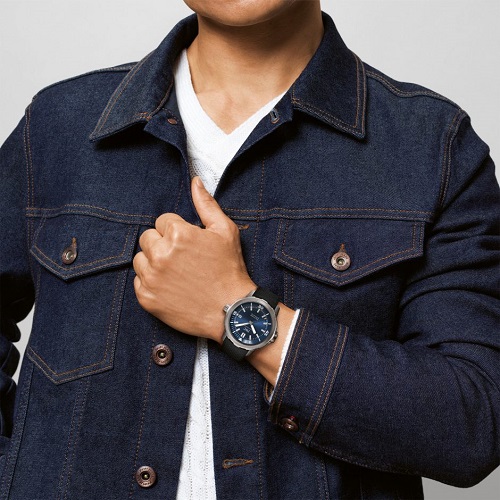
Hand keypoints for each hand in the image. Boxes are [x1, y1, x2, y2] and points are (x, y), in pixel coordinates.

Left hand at [132, 177, 254, 341]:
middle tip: (183, 259)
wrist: (231, 310)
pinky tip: (171, 287)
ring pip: (140, 259)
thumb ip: (206, 204)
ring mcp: (151, 278)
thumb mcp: (225, 231)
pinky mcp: (146, 298)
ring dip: (154, 262)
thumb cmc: (230, 270)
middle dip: (162, 243)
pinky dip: (151, 283)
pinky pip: (138, 281)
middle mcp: (160, 254)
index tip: (191, 245)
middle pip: (147, 237)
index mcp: (178, 234)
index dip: (178, 231)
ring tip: (176, 273)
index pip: (163, 221)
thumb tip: (195, 181)